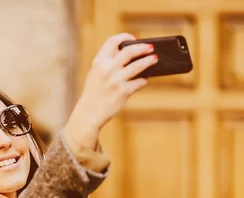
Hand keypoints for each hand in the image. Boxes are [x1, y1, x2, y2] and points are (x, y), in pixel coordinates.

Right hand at [66, 33, 156, 149]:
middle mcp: (107, 69)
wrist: (89, 113)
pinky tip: (144, 80)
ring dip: (148, 61)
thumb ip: (108, 63)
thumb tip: (130, 55)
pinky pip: (139, 82)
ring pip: (138, 65)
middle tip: (150, 47)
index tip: (132, 38)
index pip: (112, 41)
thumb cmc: (94, 93)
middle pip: (129, 51)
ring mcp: (115, 80)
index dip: (124, 37)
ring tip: (155, 59)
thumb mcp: (95, 74)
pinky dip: (143, 80)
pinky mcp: (123, 92)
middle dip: (142, 47)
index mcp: (98, 62)